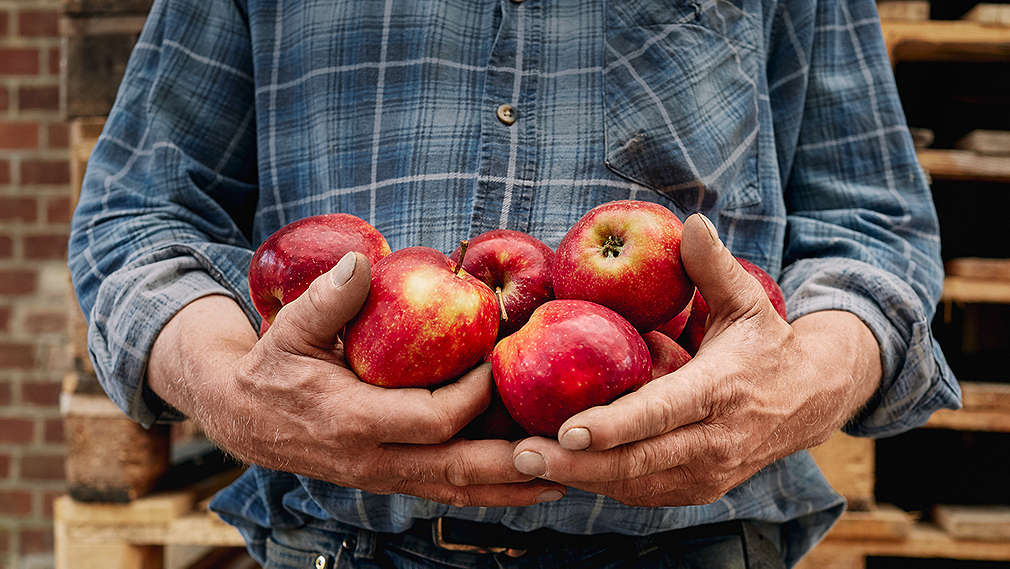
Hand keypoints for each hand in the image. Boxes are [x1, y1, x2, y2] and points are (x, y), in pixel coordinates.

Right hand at [149, 252, 565, 506]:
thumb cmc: (271, 367)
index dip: (474, 395)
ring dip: (508, 489)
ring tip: (560, 482)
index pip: (433, 418)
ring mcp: (382, 477)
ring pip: (455, 491)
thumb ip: (327, 300)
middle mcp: (373, 460)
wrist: (242, 418)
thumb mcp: (290, 329)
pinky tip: (521, 485)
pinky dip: (485, 491)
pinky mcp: (389, 479)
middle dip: (512, 464)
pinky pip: (443, 490)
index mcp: (354, 421)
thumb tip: (362, 262)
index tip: (499, 364)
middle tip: (560, 452)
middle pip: (457, 470)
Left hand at [510, 214, 881, 506]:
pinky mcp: (699, 491)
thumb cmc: (766, 344)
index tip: (568, 430)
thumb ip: (713, 266)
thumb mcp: (748, 301)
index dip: (616, 425)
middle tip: (520, 455)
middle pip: (638, 462)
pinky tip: (561, 469)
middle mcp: (716, 441)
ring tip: (524, 464)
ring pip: (634, 485)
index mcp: (722, 391)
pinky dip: (600, 483)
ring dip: (579, 478)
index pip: (663, 413)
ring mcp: (709, 474)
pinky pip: (641, 492)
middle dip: (577, 464)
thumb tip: (689, 222)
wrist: (812, 401)